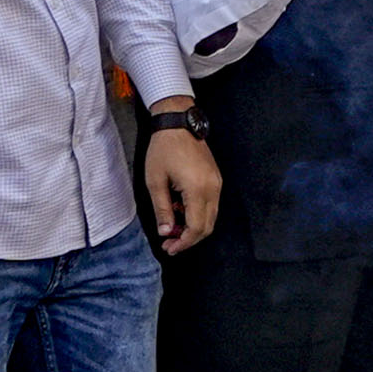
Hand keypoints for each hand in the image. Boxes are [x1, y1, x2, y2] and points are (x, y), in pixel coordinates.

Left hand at [141, 121, 222, 253]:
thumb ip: (162, 209)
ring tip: (173, 228)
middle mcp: (213, 189)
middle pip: (207, 227)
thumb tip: (166, 231)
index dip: (183, 242)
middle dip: (189, 239)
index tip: (169, 248)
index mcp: (198, 190)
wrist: (178, 124)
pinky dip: (198, 215)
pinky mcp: (216, 179)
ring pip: (211, 217)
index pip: (196, 228)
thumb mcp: (155, 181)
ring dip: (194, 228)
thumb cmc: (164, 149)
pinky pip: (211, 205)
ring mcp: (217, 184)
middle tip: (170, 244)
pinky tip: (181, 211)